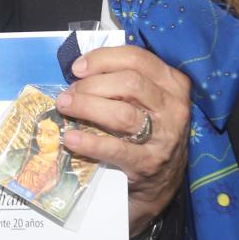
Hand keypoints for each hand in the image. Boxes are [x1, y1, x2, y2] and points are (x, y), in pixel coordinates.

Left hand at [52, 45, 192, 234]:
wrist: (162, 181)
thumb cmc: (147, 130)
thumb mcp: (148, 100)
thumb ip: (125, 82)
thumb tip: (81, 71)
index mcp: (173, 83)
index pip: (137, 58)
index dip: (103, 59)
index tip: (78, 68)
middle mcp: (173, 107)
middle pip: (129, 83)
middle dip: (92, 85)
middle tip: (69, 93)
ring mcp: (164, 136)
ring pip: (122, 113)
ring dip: (87, 107)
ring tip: (65, 107)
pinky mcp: (149, 162)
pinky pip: (115, 148)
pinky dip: (90, 142)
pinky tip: (71, 138)